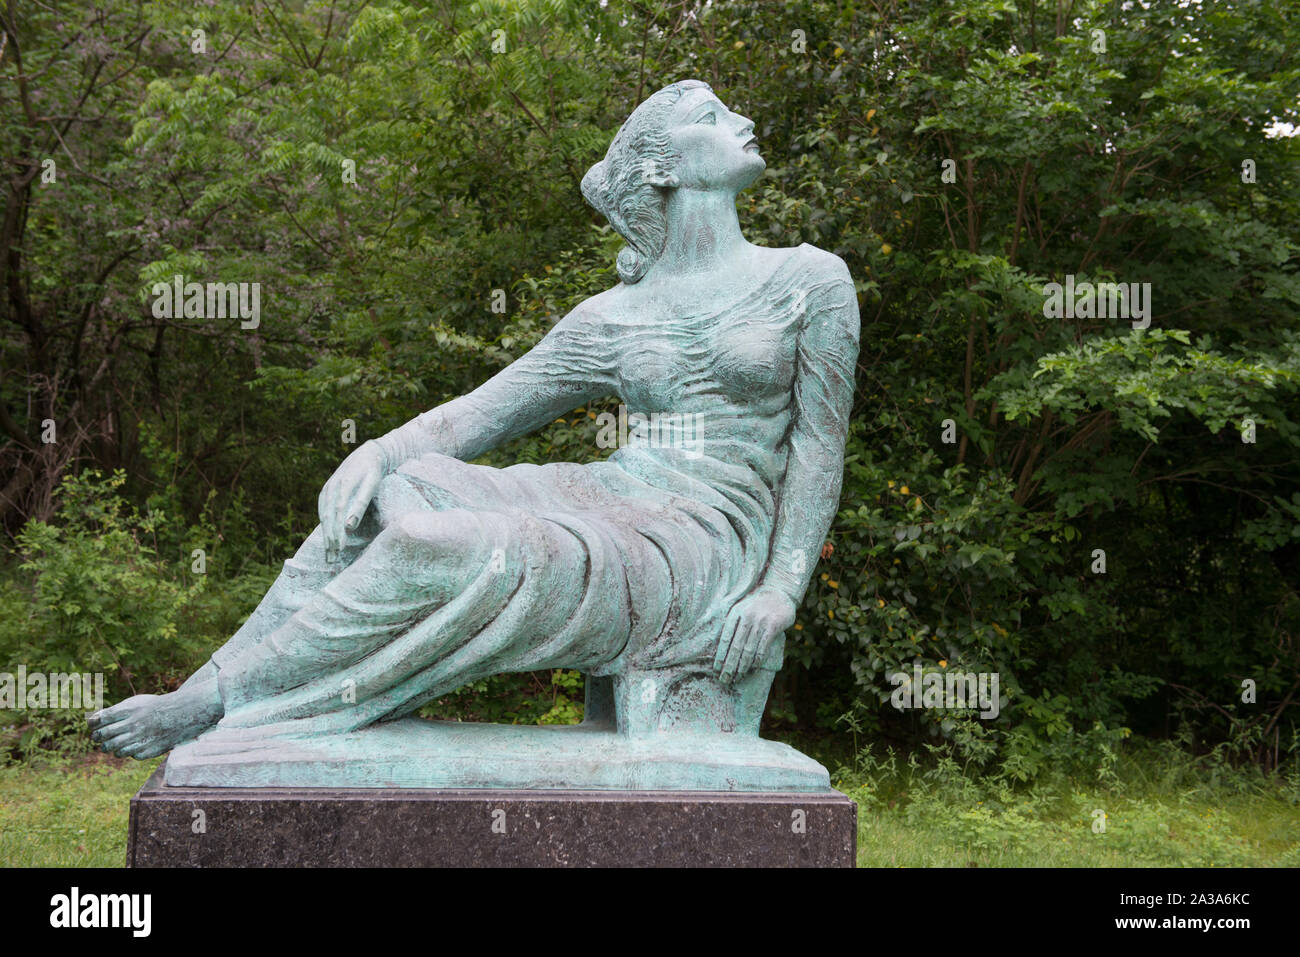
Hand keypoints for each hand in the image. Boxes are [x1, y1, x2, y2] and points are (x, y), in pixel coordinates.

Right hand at [318, 441, 384, 560]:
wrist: (367, 454)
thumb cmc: (373, 471)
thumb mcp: (371, 485)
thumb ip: (360, 505)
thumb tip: (349, 526)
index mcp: (342, 486)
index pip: (337, 515)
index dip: (336, 533)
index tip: (338, 549)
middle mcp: (331, 488)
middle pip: (327, 517)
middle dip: (329, 538)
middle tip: (331, 558)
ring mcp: (326, 489)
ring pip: (323, 515)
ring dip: (325, 534)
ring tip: (328, 552)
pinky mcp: (326, 490)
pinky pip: (322, 510)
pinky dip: (324, 524)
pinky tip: (326, 536)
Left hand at [713, 585, 796, 685]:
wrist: (779, 591)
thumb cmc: (757, 603)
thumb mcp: (741, 608)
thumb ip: (733, 624)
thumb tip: (722, 649)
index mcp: (735, 613)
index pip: (725, 639)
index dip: (720, 656)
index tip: (716, 670)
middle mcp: (746, 617)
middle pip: (735, 647)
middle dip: (729, 666)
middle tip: (724, 680)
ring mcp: (760, 621)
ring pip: (748, 649)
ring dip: (742, 666)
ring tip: (737, 678)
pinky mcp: (773, 626)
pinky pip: (763, 647)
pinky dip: (757, 660)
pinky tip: (752, 669)